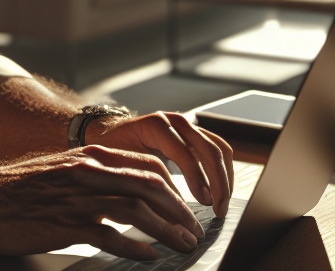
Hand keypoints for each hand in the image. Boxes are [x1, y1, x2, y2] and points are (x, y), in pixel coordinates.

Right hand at [0, 145, 204, 259]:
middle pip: (150, 186)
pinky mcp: (67, 224)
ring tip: (182, 244)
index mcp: (91, 157)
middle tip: (193, 229)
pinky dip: (135, 246)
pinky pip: (110, 235)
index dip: (174, 188)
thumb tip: (128, 195)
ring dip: (166, 229)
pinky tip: (149, 256)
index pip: (148, 166)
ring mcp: (79, 198)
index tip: (186, 207)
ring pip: (137, 210)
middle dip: (179, 210)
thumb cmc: (22, 189)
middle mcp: (89, 173)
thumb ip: (95, 177)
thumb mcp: (64, 170)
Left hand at [85, 113, 233, 217]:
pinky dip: (223, 171)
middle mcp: (175, 121)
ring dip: (225, 178)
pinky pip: (217, 149)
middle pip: (209, 149)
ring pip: (219, 148)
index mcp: (156, 125)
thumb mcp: (120, 164)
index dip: (197, 179)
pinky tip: (219, 191)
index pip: (185, 153)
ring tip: (221, 204)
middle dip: (219, 182)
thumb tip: (166, 214)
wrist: (109, 132)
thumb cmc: (112, 151)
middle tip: (219, 209)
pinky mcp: (194, 133)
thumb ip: (142, 181)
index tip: (204, 203)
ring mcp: (187, 125)